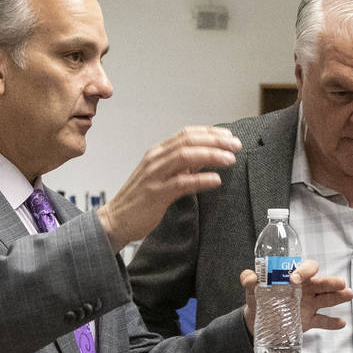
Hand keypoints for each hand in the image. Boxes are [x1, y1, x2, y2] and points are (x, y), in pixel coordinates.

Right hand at [98, 126, 240, 250]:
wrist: (116, 219)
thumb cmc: (141, 200)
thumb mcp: (163, 176)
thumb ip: (183, 167)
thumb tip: (207, 159)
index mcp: (158, 153)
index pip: (186, 134)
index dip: (210, 133)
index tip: (229, 137)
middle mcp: (156, 159)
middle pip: (189, 141)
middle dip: (215, 141)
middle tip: (236, 146)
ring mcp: (155, 175)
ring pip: (186, 156)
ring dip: (212, 155)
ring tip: (230, 160)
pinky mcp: (156, 194)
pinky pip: (182, 183)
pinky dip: (201, 180)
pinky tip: (216, 180)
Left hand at [240, 259, 352, 334]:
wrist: (257, 320)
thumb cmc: (258, 299)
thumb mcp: (251, 289)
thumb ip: (248, 280)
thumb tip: (250, 277)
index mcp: (295, 278)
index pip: (306, 269)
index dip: (303, 271)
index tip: (294, 279)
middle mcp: (306, 289)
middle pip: (322, 283)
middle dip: (331, 282)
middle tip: (340, 283)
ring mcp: (309, 305)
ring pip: (326, 299)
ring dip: (338, 297)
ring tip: (348, 295)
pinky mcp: (308, 320)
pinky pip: (322, 321)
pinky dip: (332, 323)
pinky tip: (341, 323)